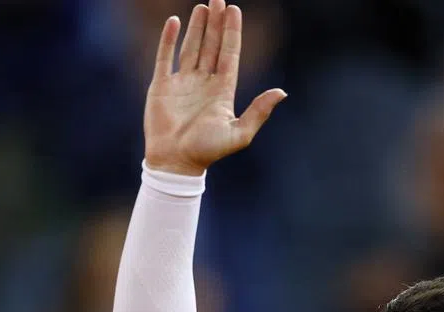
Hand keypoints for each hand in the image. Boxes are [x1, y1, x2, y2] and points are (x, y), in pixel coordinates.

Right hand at [144, 0, 286, 175]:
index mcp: (222, 91)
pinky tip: (174, 22)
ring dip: (198, 28)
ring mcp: (182, 83)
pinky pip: (165, 57)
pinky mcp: (162, 86)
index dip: (232, 33)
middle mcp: (204, 83)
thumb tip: (282, 92)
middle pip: (212, 46)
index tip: (235, 11)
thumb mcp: (239, 134)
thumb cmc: (207, 152)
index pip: (229, 55)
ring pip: (192, 47)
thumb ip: (259, 112)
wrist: (175, 163)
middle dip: (216, 23)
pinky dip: (168, 39)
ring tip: (203, 7)